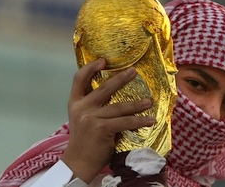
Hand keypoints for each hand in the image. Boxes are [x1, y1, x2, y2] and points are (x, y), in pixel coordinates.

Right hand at [61, 59, 155, 182]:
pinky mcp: (101, 128)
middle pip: (104, 88)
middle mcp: (81, 108)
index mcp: (75, 103)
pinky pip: (125, 122)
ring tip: (149, 102)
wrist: (79, 162)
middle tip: (134, 72)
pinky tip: (150, 120)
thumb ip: (92, 105)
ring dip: (137, 104)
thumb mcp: (82, 118)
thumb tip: (114, 90)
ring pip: (119, 106)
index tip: (104, 61)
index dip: (91, 67)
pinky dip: (139, 121)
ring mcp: (90, 118)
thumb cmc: (85, 140)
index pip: (79, 79)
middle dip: (121, 78)